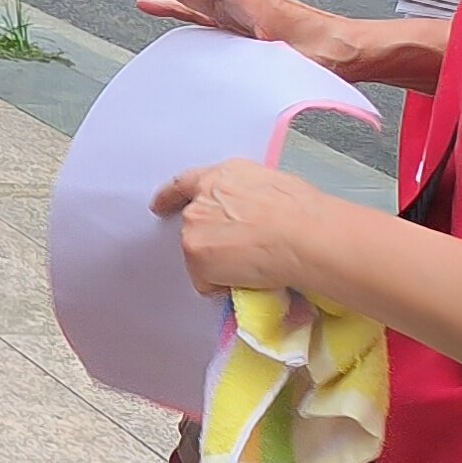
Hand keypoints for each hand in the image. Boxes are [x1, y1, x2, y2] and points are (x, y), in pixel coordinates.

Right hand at [105, 0, 359, 71]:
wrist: (352, 53)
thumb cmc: (332, 55)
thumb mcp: (307, 62)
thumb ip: (280, 64)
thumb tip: (258, 74)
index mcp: (253, 3)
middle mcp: (238, 1)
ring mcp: (233, 13)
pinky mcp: (233, 29)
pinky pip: (192, 12)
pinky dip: (167, 7)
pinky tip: (145, 6)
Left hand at [151, 158, 344, 294]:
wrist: (303, 235)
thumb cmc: (303, 215)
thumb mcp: (271, 187)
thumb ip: (246, 197)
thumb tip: (252, 214)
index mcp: (222, 177)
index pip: (184, 184)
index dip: (169, 197)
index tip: (158, 206)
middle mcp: (201, 199)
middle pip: (193, 225)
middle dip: (210, 241)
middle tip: (241, 253)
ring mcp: (194, 226)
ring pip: (199, 255)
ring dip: (219, 264)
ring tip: (253, 265)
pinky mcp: (195, 254)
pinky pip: (205, 280)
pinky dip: (221, 285)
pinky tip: (247, 277)